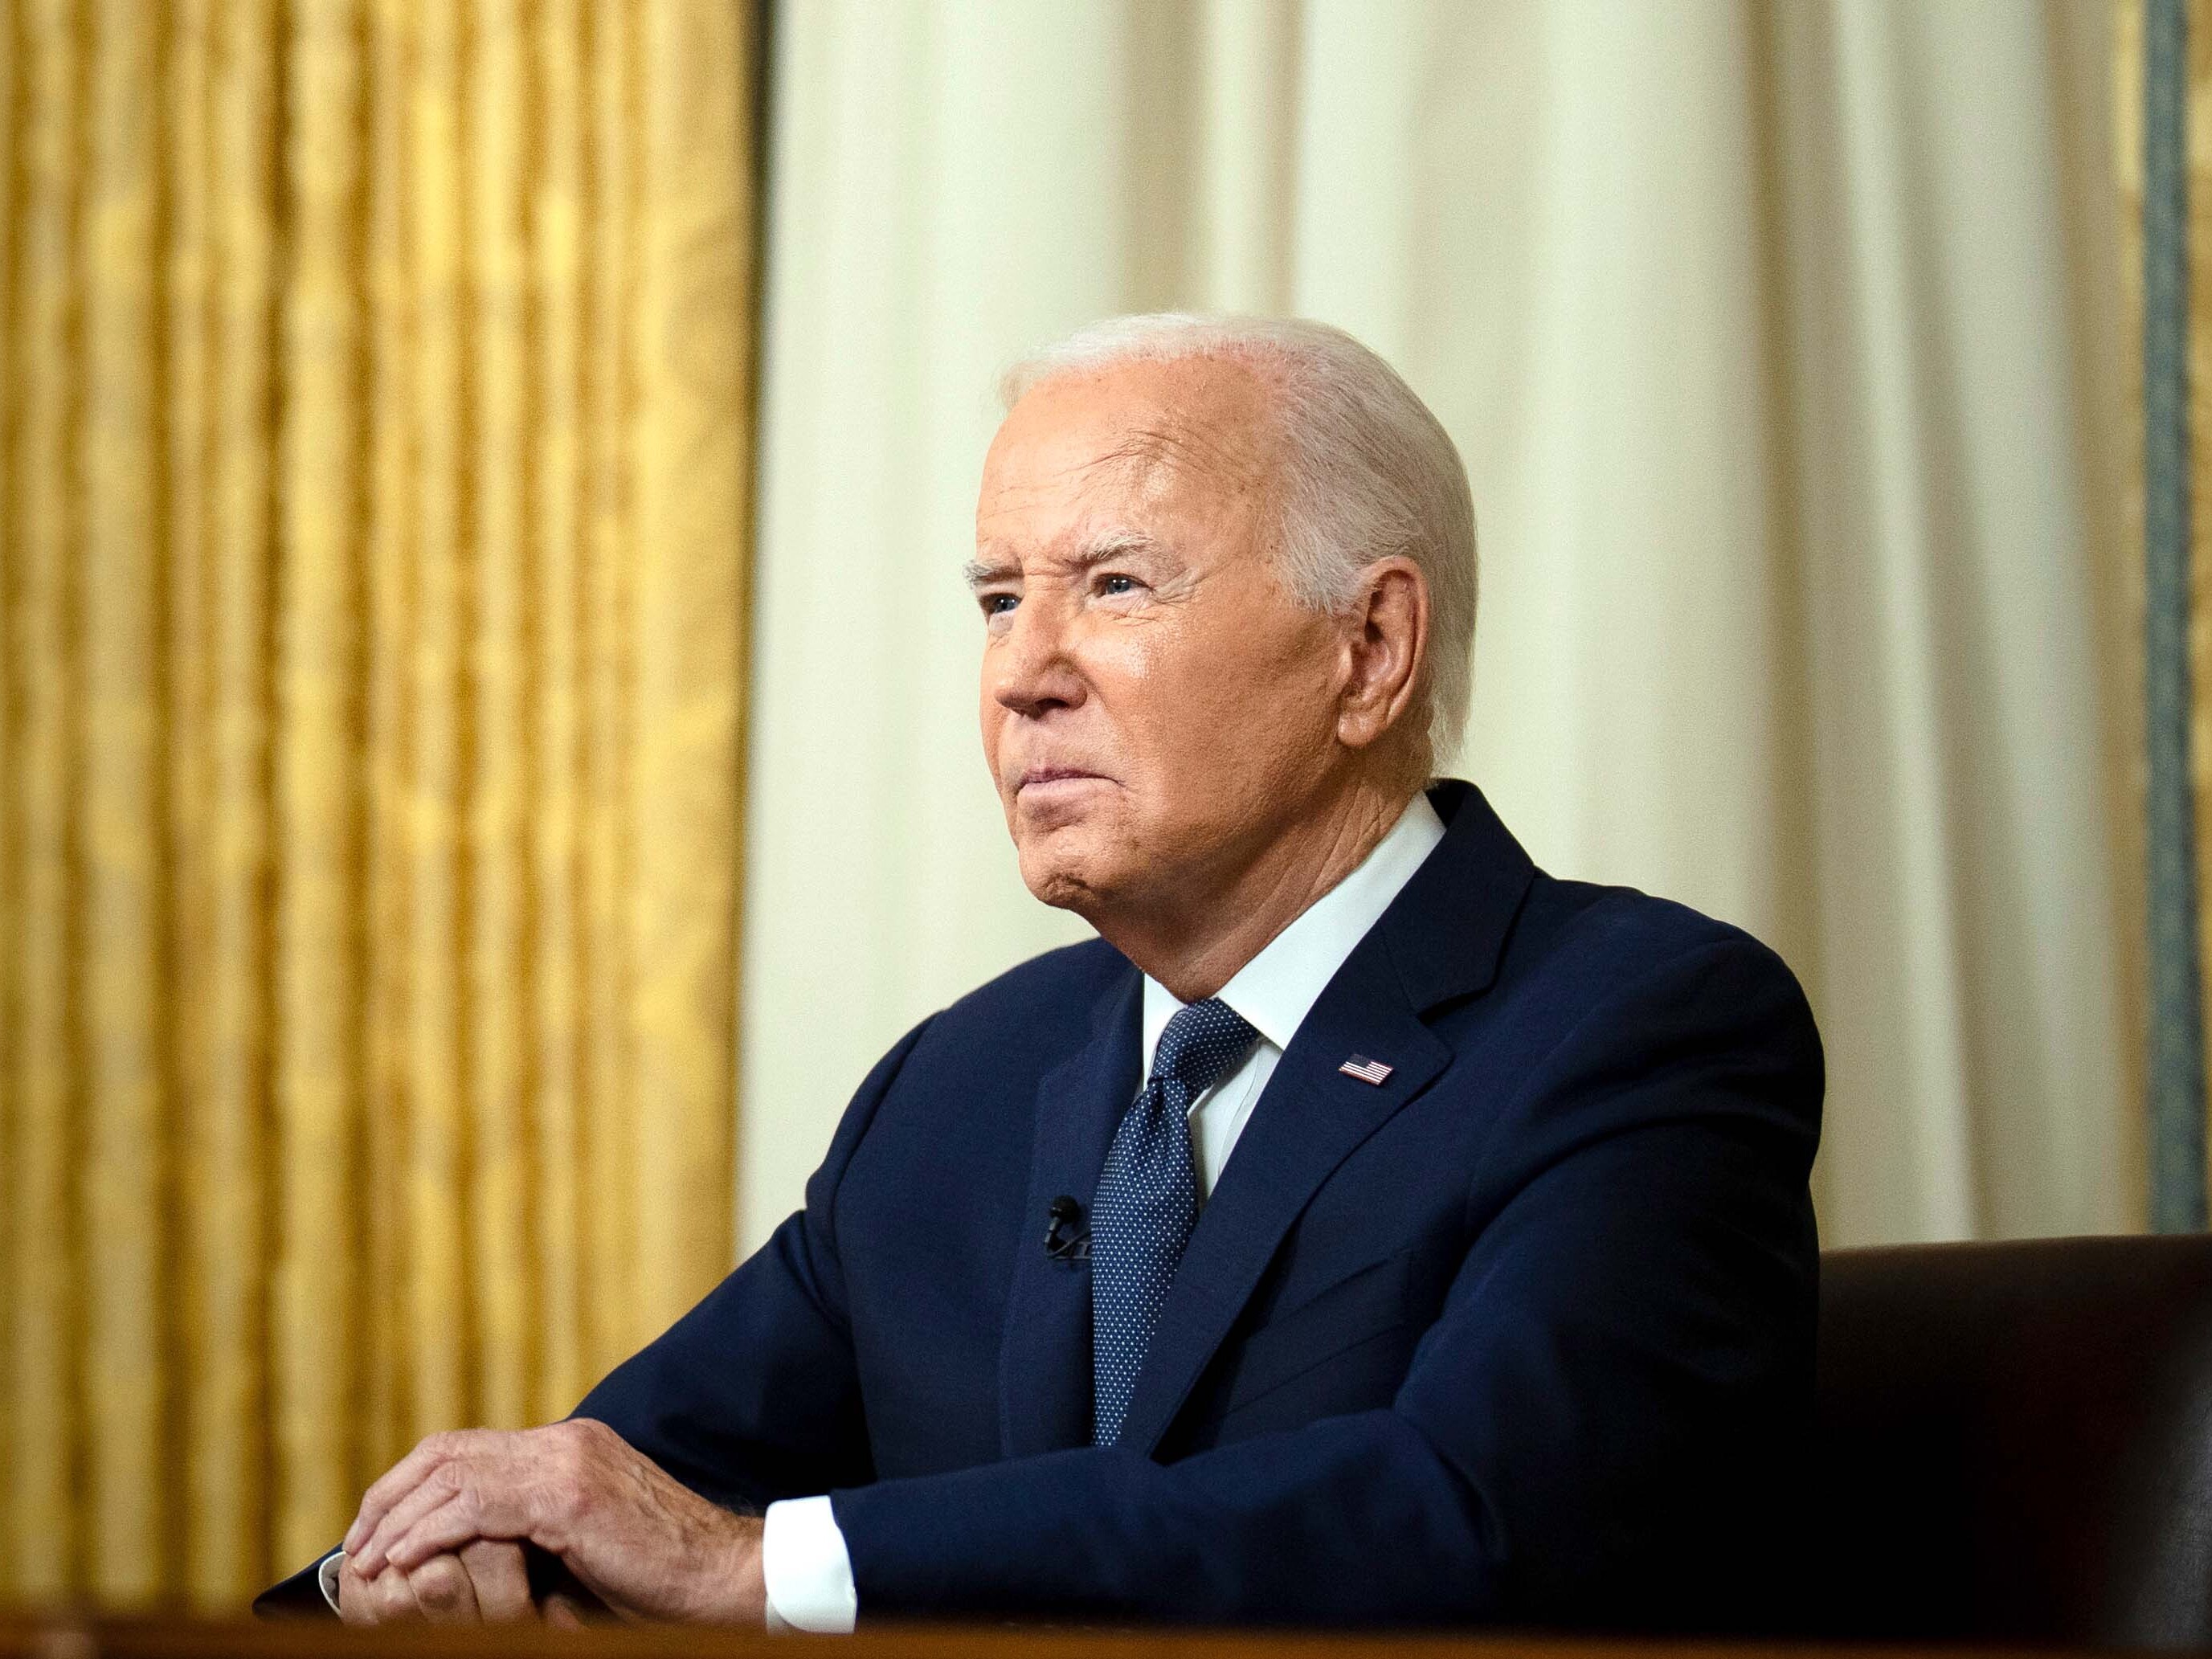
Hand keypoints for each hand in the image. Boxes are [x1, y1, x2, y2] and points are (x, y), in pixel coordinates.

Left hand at [343, 1419, 766, 1624]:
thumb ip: (538, 1524)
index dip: (411, 1484)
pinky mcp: (572, 1497)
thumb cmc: (662, 1575)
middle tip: (356, 1545)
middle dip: (390, 1496)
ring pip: (454, 1473)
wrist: (725, 1576)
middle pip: (448, 1450)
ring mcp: (569, 1462)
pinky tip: (405, 1559)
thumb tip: (473, 1545)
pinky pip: (478, 1505)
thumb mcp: (589, 1539)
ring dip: (399, 1518)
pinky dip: (431, 1530)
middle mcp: (566, 1441)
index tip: (377, 1529)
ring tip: (368, 1560)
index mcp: (570, 1445)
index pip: (467, 1447)